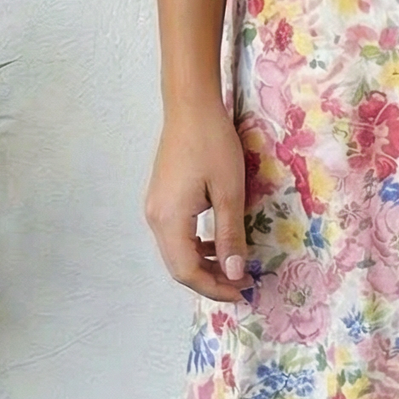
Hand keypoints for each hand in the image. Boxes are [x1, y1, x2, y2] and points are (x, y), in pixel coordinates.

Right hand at [144, 101, 251, 302]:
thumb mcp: (229, 191)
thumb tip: (233, 274)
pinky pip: (177, 235)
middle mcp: (155, 218)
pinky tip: (218, 242)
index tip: (243, 291)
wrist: (190, 107)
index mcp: (169, 220)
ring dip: (204, 264)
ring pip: (177, 252)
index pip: (187, 271)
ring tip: (234, 266)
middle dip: (210, 280)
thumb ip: (230, 235)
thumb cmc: (213, 144)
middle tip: (242, 284)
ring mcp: (155, 208)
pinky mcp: (161, 198)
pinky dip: (197, 246)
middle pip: (178, 266)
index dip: (215, 287)